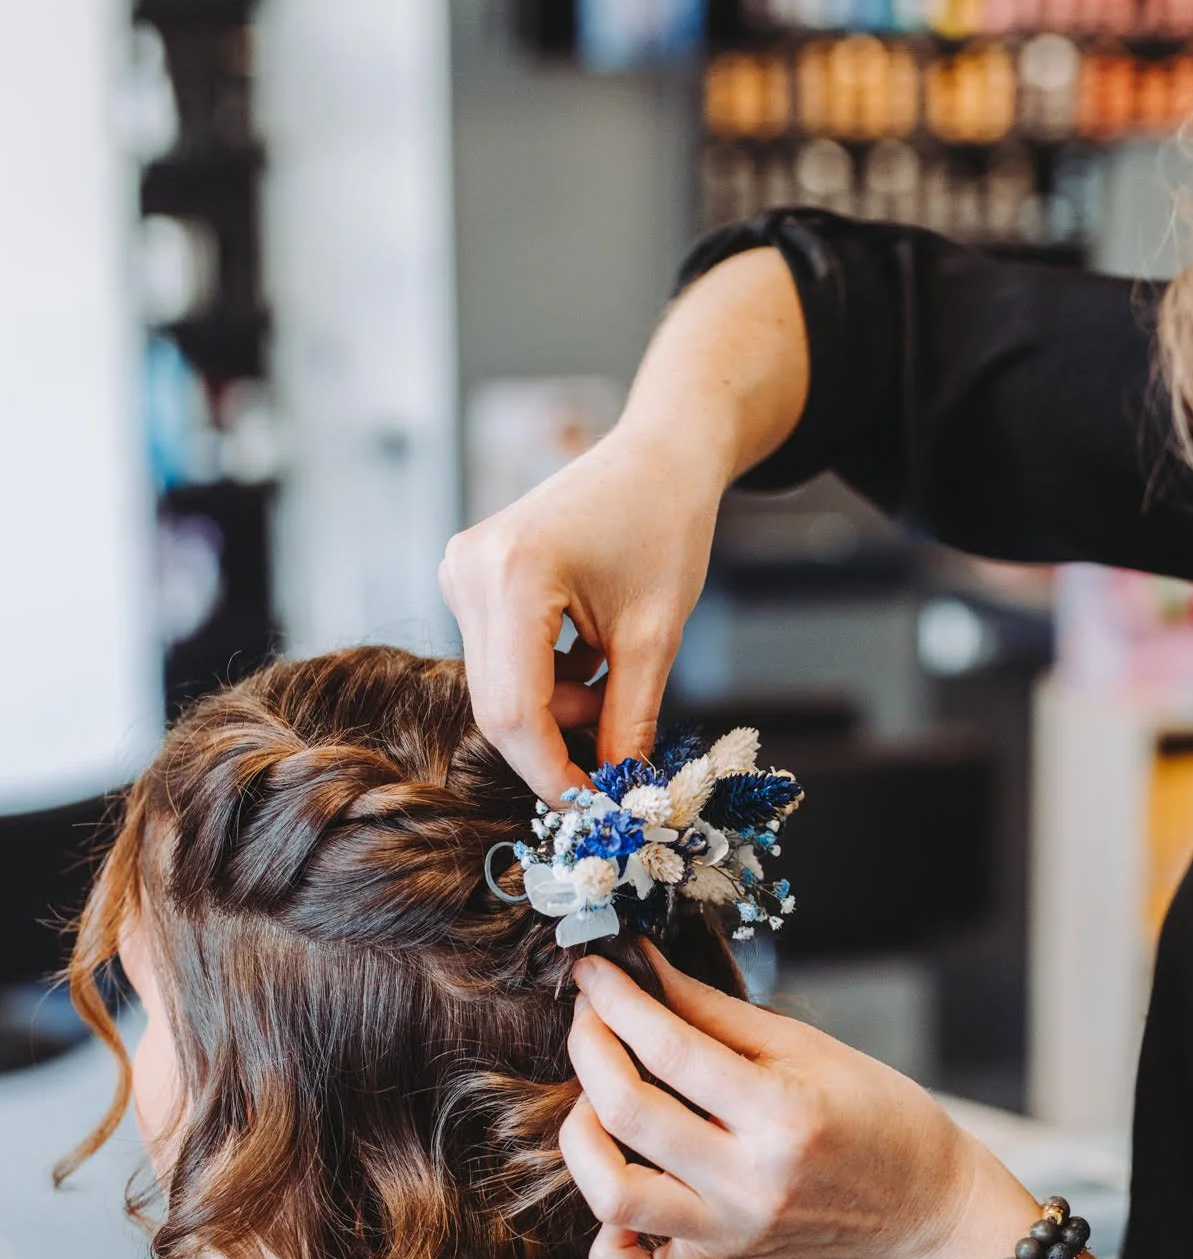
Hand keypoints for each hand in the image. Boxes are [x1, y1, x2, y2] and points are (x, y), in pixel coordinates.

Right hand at [439, 421, 724, 802]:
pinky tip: (587, 650)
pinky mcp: (468, 575)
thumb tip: (621, 793)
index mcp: (515, 576)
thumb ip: (631, 721)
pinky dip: (545, 676)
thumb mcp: (656, 636)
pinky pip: (498, 657)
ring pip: (498, 686)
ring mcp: (461, 570)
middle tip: (612, 757)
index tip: (592, 806)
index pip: (515, 712)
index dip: (552, 773)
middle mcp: (470, 570)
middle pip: (497, 705)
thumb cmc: (666, 526)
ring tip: (611, 675)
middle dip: (556, 742)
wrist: (657, 453)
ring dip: (556, 706)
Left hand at [560, 946, 982, 1258]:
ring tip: (597, 1099)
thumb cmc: (874, 1111)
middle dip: (590, 1048)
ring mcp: (731, 1233)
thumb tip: (639, 968)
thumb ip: (712, 1009)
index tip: (593, 970)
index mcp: (782, 1115)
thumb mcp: (804, 1044)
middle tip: (593, 1016)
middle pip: (628, 1113)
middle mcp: (750, 1182)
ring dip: (583, 1137)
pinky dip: (609, 1240)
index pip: (671, 1048)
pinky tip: (621, 1185)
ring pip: (614, 1198)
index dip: (617, 999)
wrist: (923, 1202)